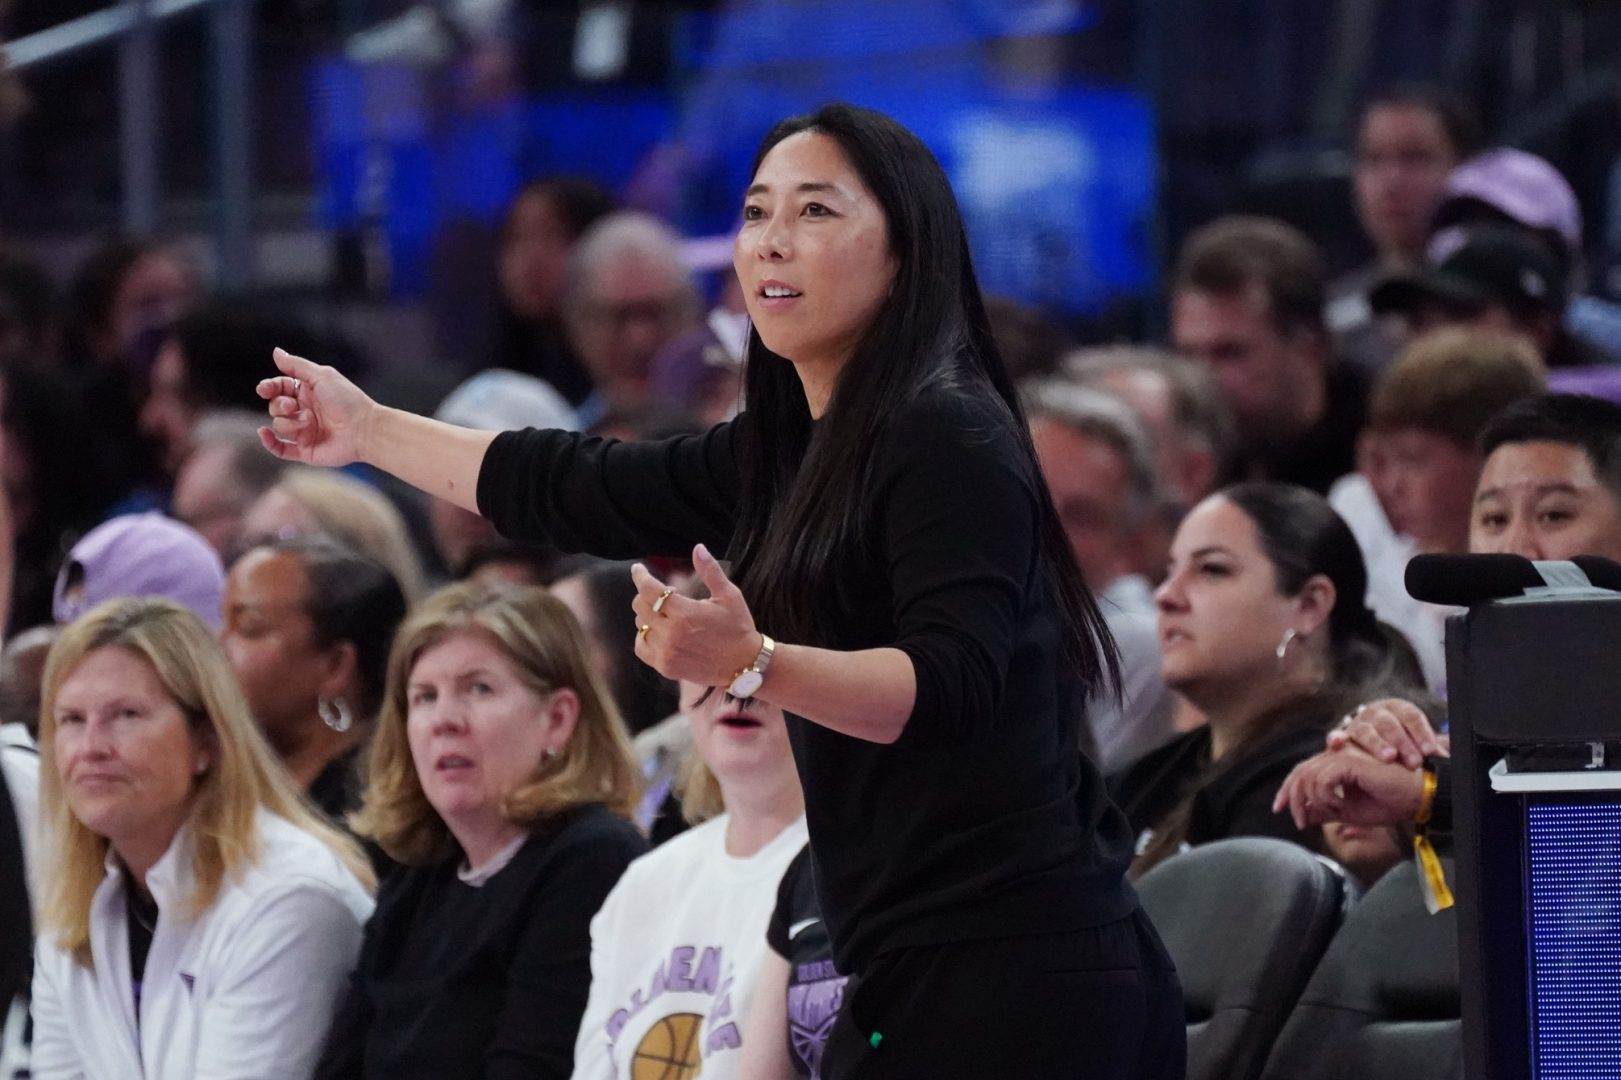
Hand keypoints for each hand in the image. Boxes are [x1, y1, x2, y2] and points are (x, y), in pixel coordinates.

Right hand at [256, 348, 379, 466]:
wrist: (364, 429)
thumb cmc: (347, 400)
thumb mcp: (322, 376)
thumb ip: (297, 365)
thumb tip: (276, 352)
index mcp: (308, 392)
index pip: (279, 387)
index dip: (269, 387)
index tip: (264, 389)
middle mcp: (304, 411)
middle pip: (275, 406)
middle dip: (279, 405)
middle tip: (292, 406)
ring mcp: (304, 431)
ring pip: (278, 425)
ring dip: (289, 422)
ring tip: (309, 421)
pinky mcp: (305, 450)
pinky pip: (279, 449)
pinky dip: (269, 442)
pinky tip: (264, 433)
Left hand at [630, 545, 760, 687]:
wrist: (745, 665)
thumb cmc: (738, 627)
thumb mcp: (729, 595)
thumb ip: (710, 571)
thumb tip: (698, 548)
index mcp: (685, 612)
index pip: (649, 589)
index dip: (641, 576)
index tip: (638, 569)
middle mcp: (671, 633)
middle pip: (641, 606)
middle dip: (646, 594)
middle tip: (662, 594)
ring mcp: (666, 652)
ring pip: (640, 626)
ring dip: (647, 615)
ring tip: (664, 613)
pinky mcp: (666, 667)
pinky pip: (641, 648)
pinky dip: (644, 637)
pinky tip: (658, 632)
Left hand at [1274, 745, 1426, 829]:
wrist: (1416, 798)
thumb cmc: (1389, 802)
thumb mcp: (1351, 812)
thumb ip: (1326, 810)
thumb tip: (1303, 814)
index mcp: (1336, 765)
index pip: (1302, 772)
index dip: (1287, 789)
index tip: (1278, 809)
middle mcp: (1337, 756)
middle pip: (1300, 772)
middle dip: (1291, 797)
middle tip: (1297, 821)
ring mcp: (1344, 756)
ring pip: (1309, 776)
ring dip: (1313, 801)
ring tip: (1331, 813)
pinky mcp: (1351, 762)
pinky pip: (1323, 779)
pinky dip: (1326, 796)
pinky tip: (1340, 805)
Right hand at [1326, 697, 1442, 767]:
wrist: (1373, 741)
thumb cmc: (1401, 743)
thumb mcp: (1418, 740)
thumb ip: (1433, 747)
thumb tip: (1450, 756)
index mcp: (1398, 708)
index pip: (1411, 716)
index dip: (1421, 733)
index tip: (1431, 751)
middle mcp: (1377, 712)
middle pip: (1389, 724)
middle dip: (1402, 742)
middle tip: (1414, 762)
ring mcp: (1358, 723)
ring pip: (1366, 731)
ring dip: (1377, 744)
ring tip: (1389, 757)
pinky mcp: (1342, 736)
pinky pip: (1336, 736)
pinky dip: (1336, 738)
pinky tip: (1337, 743)